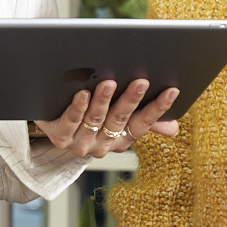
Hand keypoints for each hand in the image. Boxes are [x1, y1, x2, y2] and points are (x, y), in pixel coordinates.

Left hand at [31, 75, 178, 160]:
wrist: (52, 122)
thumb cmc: (90, 115)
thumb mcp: (118, 118)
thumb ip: (144, 121)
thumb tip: (174, 128)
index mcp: (121, 139)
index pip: (143, 124)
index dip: (158, 109)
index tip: (172, 91)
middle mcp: (102, 145)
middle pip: (119, 120)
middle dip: (131, 100)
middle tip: (141, 81)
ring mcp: (80, 143)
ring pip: (95, 120)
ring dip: (103, 101)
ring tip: (109, 83)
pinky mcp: (60, 137)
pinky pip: (70, 122)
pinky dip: (78, 108)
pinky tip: (82, 94)